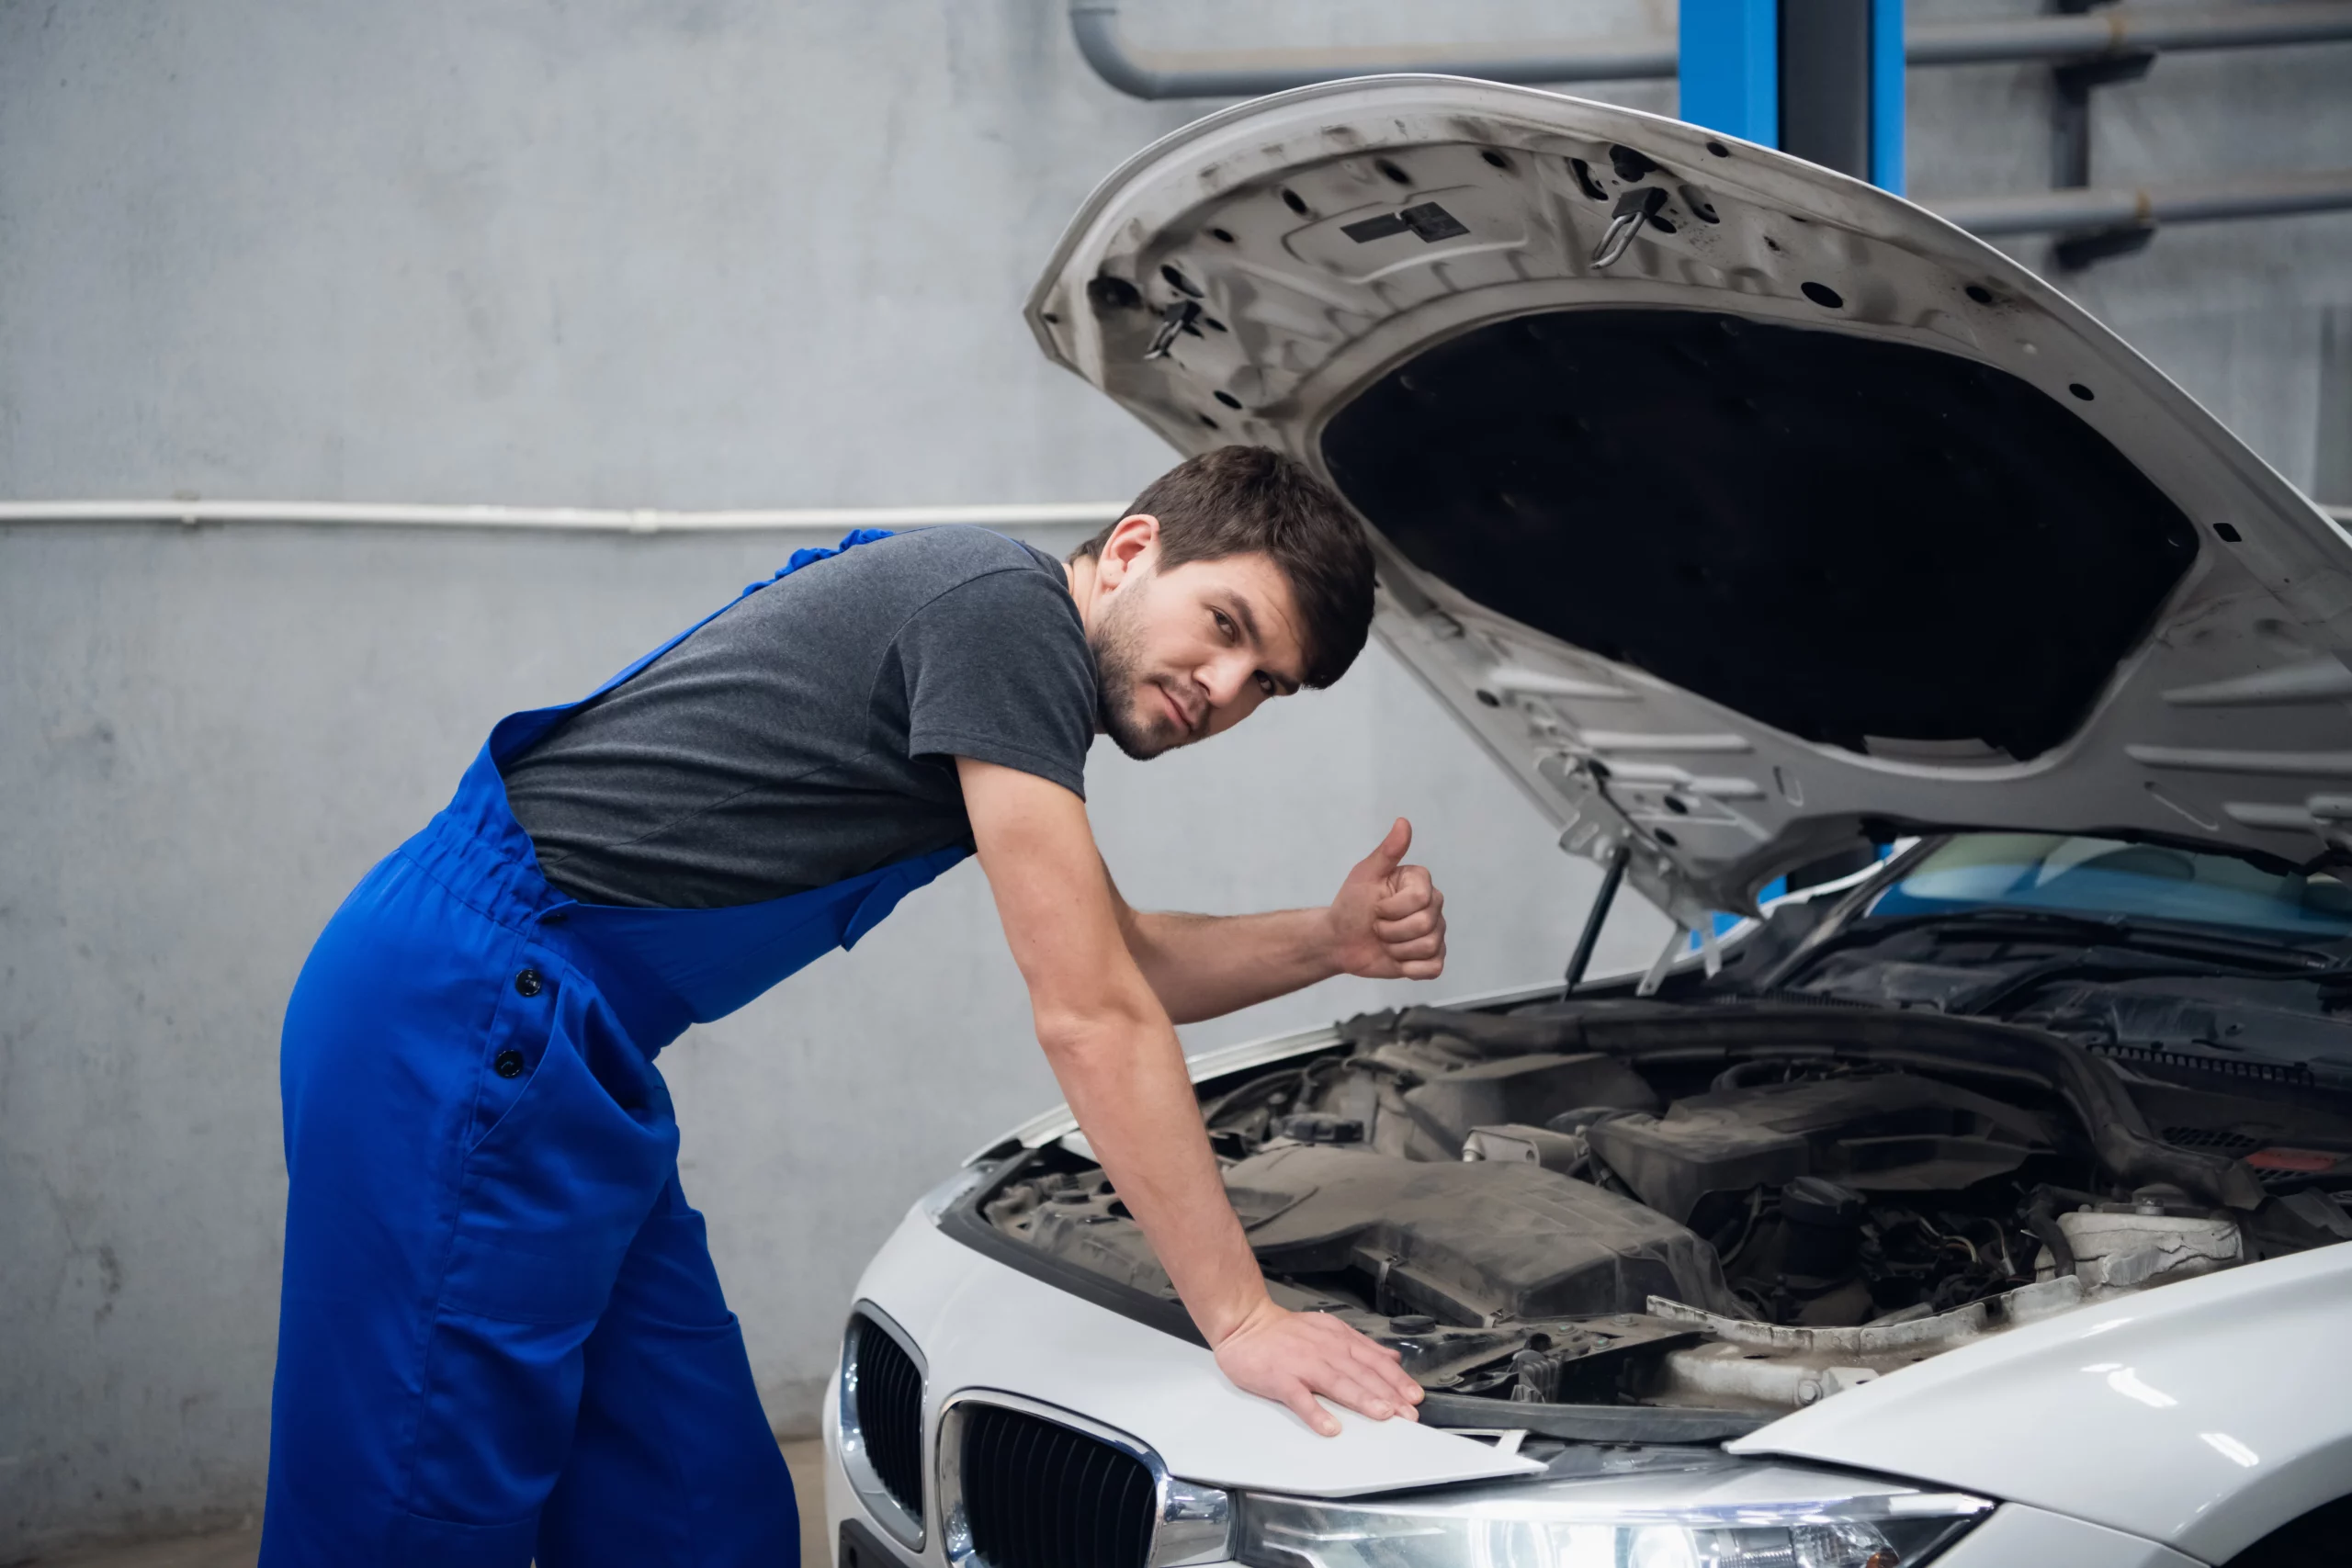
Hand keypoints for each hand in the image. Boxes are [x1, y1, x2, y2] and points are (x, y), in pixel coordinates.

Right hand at [1212, 1297, 1423, 1435]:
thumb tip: (1392, 1358)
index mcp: (1338, 1339)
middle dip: (1388, 1394)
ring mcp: (1302, 1364)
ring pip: (1337, 1382)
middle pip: (1361, 1373)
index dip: (1396, 1379)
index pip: (1374, 1360)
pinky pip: (1300, 1398)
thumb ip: (1361, 1345)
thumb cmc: (1285, 1332)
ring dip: (1361, 1399)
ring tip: (1382, 1415)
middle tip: (1407, 1414)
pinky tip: (1330, 1427)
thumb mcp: (1329, 1329)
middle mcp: (1324, 1350)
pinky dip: (1316, 1413)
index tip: (1414, 1398)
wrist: (1245, 1324)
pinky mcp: (1280, 1378)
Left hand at [1327, 818, 1446, 979]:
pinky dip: (1409, 967)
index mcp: (1420, 883)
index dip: (1391, 908)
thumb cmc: (1350, 905)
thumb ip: (1388, 851)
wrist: (1339, 940)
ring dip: (1396, 949)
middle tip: (1377, 926)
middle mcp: (1433, 906)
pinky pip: (1433, 968)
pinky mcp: (1431, 959)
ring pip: (1428, 946)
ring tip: (1385, 941)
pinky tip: (1396, 958)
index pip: (1420, 899)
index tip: (1376, 906)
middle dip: (1390, 930)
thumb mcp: (1365, 875)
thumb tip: (1403, 822)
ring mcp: (1435, 933)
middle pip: (1425, 925)